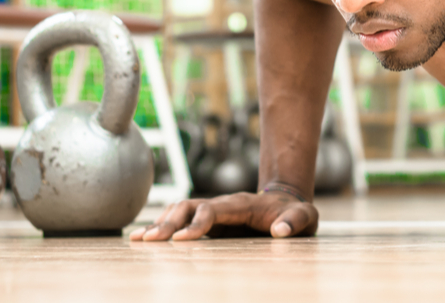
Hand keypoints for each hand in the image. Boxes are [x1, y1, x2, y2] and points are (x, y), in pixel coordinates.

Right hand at [129, 191, 317, 240]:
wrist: (287, 203)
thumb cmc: (295, 213)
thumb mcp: (306, 216)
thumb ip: (297, 221)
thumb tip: (280, 231)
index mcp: (242, 204)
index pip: (213, 209)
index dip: (197, 223)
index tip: (183, 240)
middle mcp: (223, 204)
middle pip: (189, 206)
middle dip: (168, 223)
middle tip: (148, 241)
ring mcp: (214, 212)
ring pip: (180, 210)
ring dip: (160, 224)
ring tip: (138, 240)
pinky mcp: (209, 222)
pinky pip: (181, 219)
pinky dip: (163, 226)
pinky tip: (145, 237)